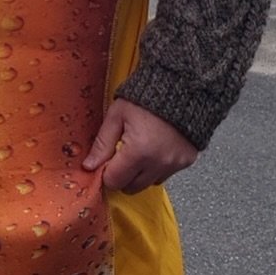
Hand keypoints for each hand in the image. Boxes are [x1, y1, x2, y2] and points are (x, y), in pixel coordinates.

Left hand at [82, 99, 198, 192]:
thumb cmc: (145, 98)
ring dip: (140, 173)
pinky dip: (157, 167)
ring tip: (139, 149)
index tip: (106, 161)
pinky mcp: (186, 161)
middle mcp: (159, 163)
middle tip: (121, 155)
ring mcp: (175, 164)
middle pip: (131, 187)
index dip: (106, 173)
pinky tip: (154, 148)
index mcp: (139, 152)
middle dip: (122, 175)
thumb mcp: (116, 116)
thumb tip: (89, 165)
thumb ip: (102, 143)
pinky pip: (165, 175)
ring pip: (149, 183)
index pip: (114, 181)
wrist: (180, 86)